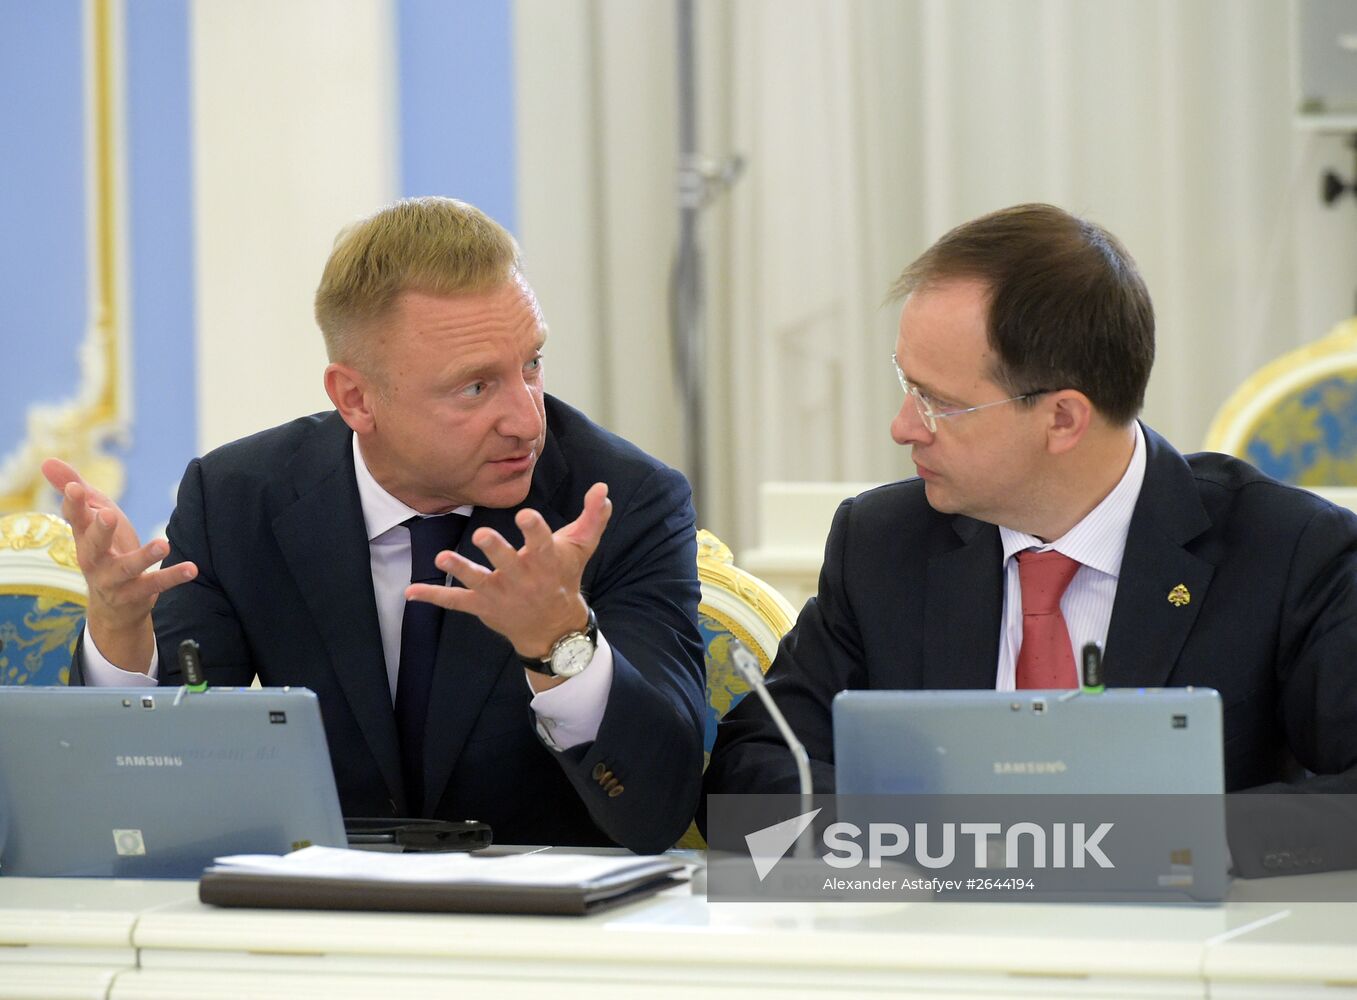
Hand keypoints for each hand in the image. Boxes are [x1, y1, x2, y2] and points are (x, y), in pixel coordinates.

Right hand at [41, 458, 196, 671]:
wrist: (112, 607)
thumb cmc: (103, 549)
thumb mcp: (92, 519)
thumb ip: (74, 490)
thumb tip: (47, 460)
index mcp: (83, 537)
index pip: (75, 518)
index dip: (73, 503)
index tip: (74, 487)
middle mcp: (93, 559)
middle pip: (93, 544)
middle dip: (100, 529)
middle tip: (109, 514)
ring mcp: (114, 579)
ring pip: (127, 568)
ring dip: (144, 556)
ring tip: (163, 544)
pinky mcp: (136, 594)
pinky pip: (154, 584)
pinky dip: (172, 577)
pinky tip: (191, 568)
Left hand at [406, 482, 611, 668]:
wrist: (554, 627)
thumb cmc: (564, 578)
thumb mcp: (580, 548)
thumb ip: (592, 517)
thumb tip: (603, 488)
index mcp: (545, 560)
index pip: (540, 541)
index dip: (533, 528)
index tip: (524, 515)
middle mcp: (522, 577)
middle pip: (507, 561)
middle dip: (495, 549)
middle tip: (482, 535)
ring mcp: (499, 592)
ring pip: (477, 580)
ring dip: (460, 570)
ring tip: (443, 559)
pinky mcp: (481, 605)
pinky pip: (455, 602)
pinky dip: (433, 597)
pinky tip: (410, 593)